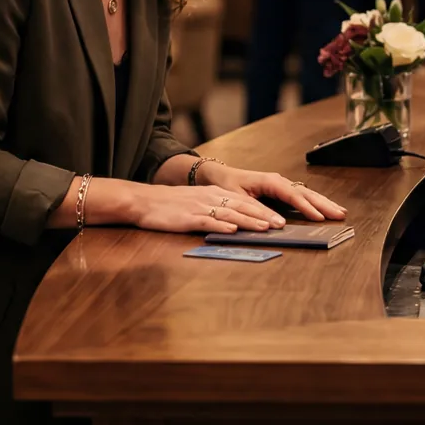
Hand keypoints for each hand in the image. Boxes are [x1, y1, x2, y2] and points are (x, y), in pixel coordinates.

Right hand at [126, 182, 285, 234]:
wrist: (144, 200)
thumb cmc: (171, 204)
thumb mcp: (197, 201)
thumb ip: (216, 209)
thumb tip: (236, 222)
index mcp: (214, 194)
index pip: (244, 202)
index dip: (264, 210)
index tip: (280, 219)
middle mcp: (210, 198)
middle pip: (242, 206)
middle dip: (263, 216)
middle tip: (281, 224)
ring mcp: (199, 208)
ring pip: (229, 214)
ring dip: (248, 221)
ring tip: (265, 227)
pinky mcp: (187, 218)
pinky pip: (207, 222)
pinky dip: (221, 226)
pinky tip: (232, 231)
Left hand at [202, 163, 346, 222]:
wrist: (219, 176)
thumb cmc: (226, 186)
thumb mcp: (237, 199)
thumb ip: (256, 210)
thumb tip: (277, 223)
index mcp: (269, 181)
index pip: (292, 195)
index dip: (306, 207)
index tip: (319, 217)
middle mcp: (279, 181)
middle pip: (306, 193)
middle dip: (324, 204)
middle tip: (340, 214)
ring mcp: (282, 184)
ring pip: (307, 193)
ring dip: (324, 203)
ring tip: (340, 211)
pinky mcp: (282, 190)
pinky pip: (302, 196)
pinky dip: (316, 202)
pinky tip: (326, 208)